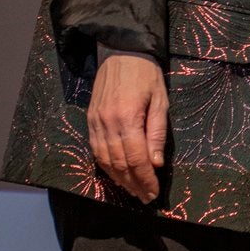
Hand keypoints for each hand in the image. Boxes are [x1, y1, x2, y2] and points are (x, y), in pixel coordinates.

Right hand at [87, 51, 167, 202]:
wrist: (120, 53)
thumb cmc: (146, 76)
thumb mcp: (160, 101)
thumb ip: (157, 133)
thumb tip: (156, 164)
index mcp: (127, 118)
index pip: (136, 159)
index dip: (145, 179)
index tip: (154, 193)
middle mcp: (106, 124)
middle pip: (119, 164)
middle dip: (133, 184)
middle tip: (145, 197)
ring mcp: (95, 123)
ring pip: (105, 160)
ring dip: (119, 179)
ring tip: (133, 191)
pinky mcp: (89, 121)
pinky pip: (95, 150)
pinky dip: (106, 166)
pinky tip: (116, 175)